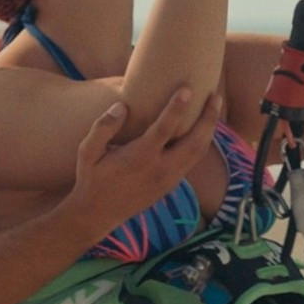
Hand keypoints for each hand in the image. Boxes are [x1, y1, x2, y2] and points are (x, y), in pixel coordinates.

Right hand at [69, 86, 223, 226]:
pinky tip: (202, 127)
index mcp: (139, 159)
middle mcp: (159, 170)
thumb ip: (103, 128)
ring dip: (209, 129)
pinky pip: (192, 161)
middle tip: (215, 96)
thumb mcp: (87, 152)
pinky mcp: (171, 185)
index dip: (176, 108)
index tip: (187, 89)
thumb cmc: (92, 178)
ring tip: (214, 107)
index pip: (164, 129)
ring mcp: (168, 180)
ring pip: (199, 153)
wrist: (98, 214)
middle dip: (208, 118)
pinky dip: (201, 142)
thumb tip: (121, 106)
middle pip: (194, 142)